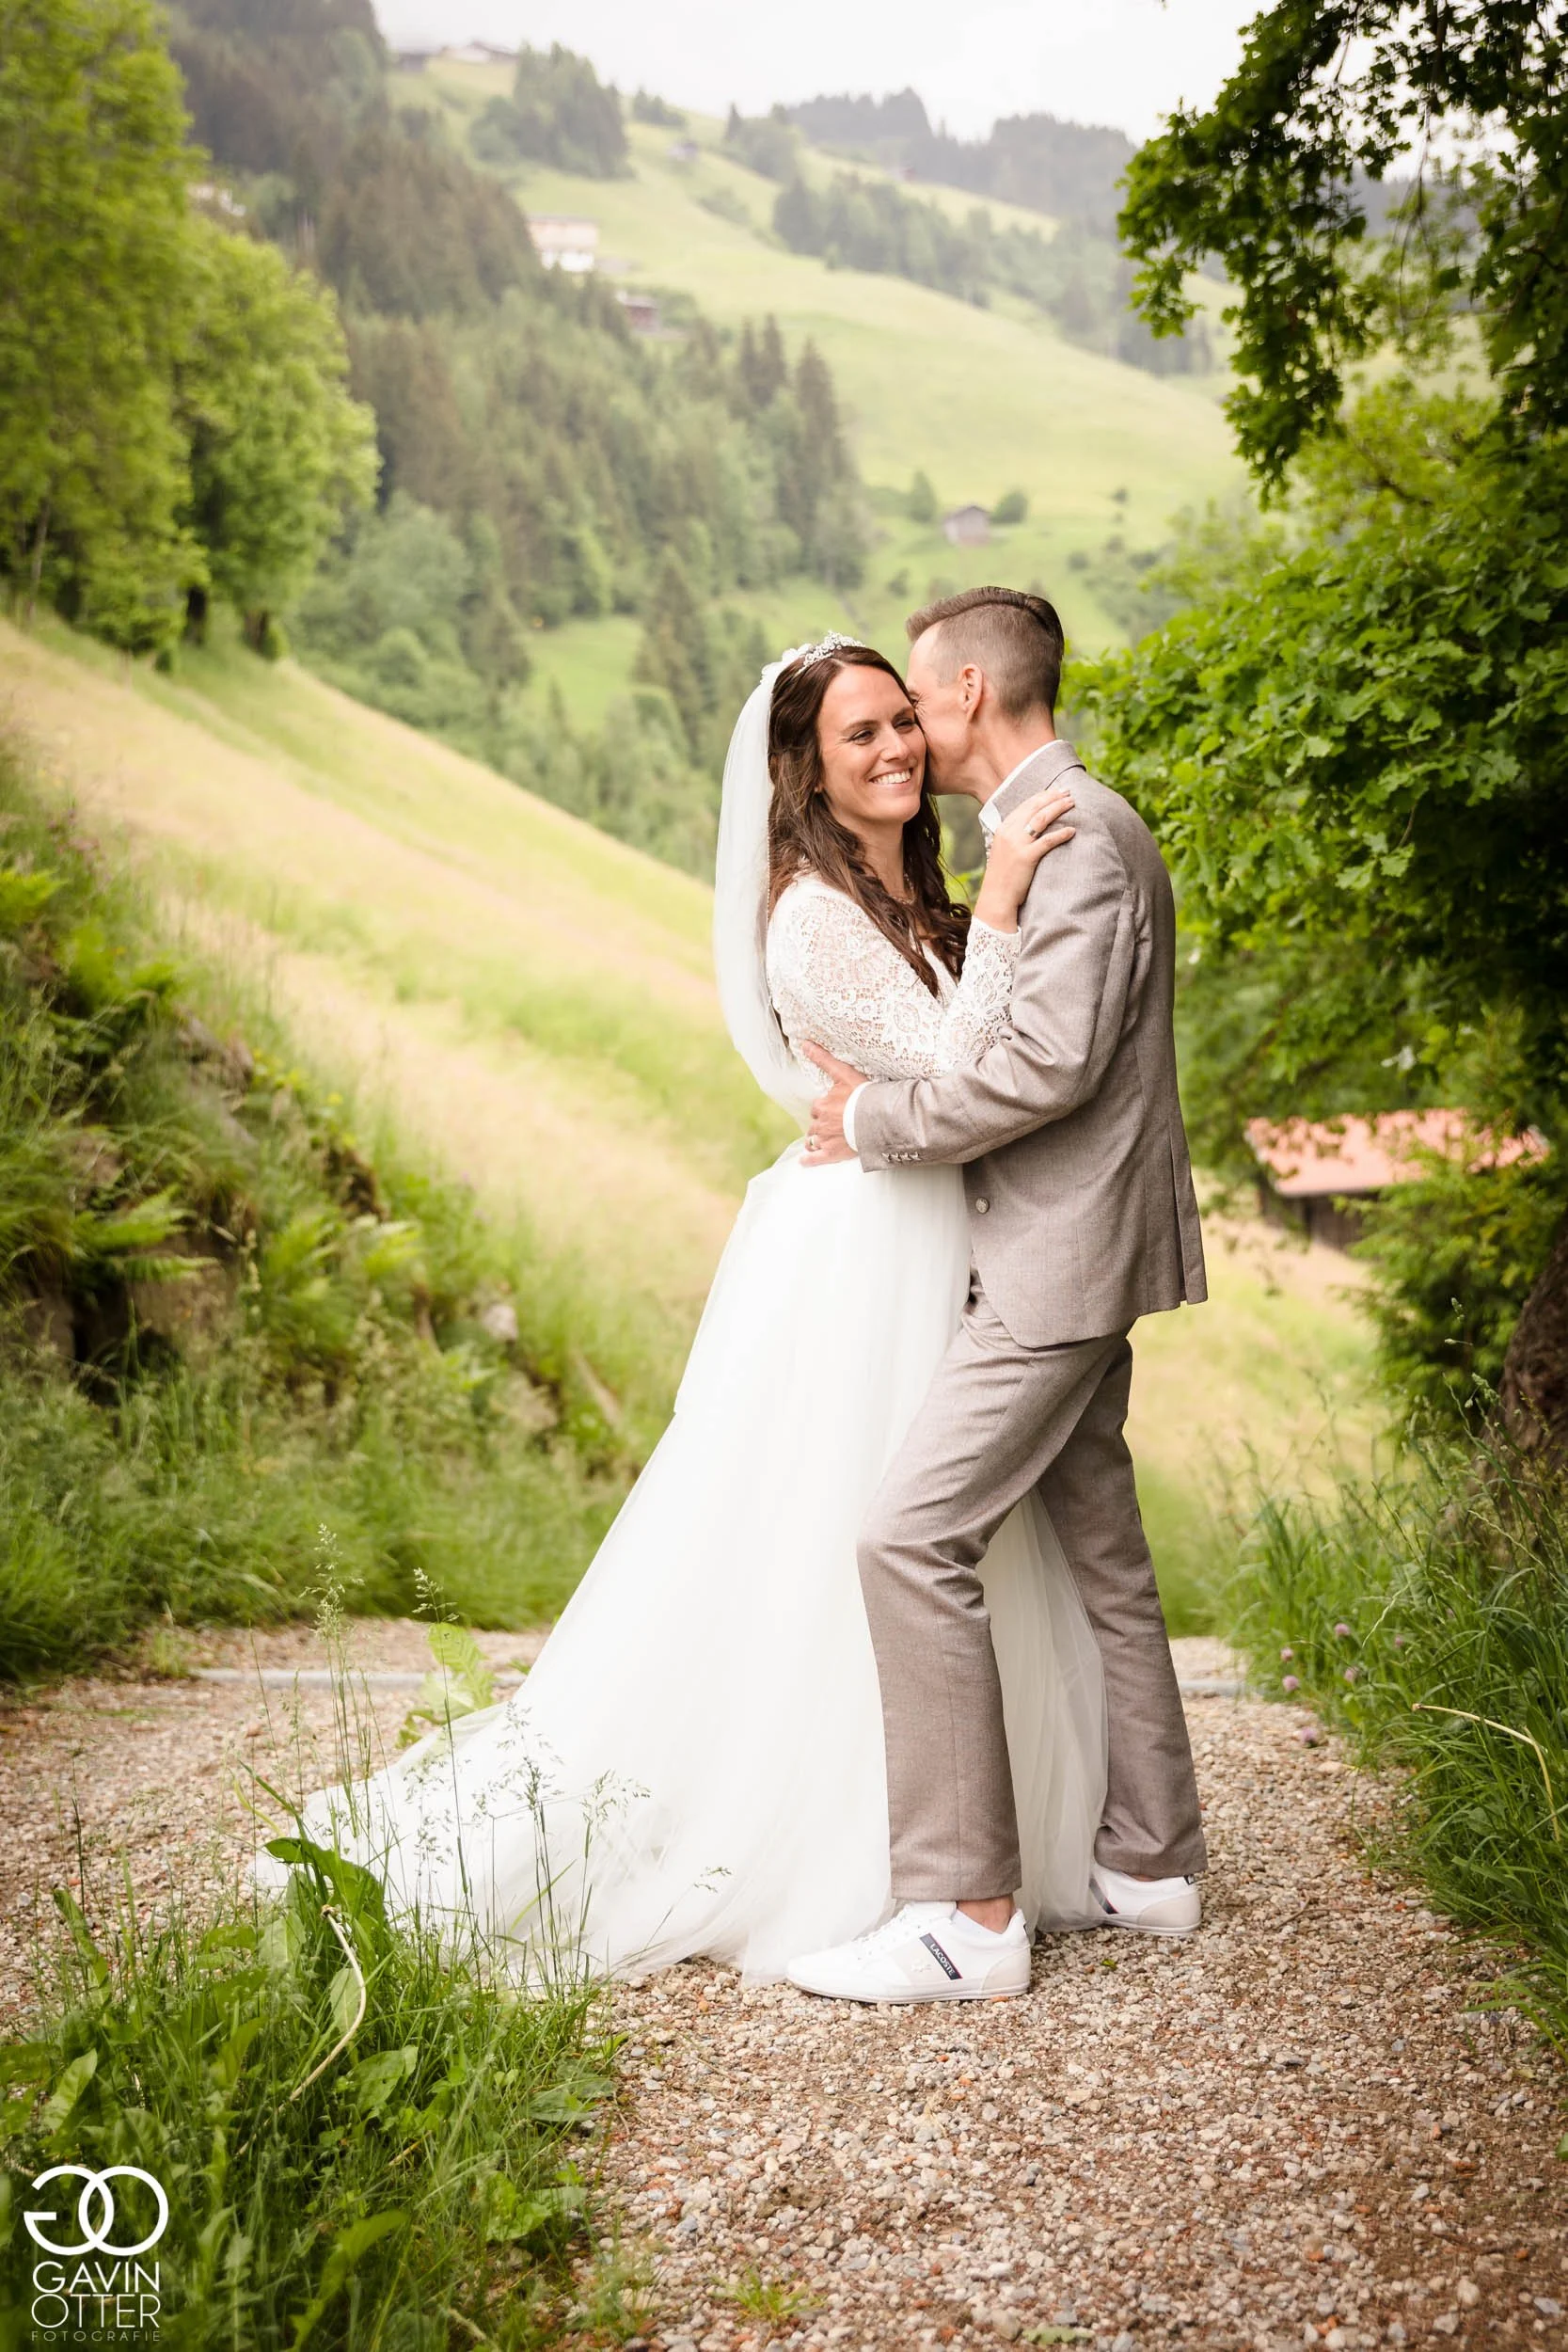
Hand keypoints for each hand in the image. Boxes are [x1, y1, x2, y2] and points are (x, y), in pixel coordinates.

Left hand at [799, 1043, 865, 1165]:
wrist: (878, 1117)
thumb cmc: (862, 1095)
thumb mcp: (843, 1073)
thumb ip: (823, 1059)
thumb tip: (805, 1043)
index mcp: (822, 1106)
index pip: (817, 1107)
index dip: (825, 1108)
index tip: (834, 1108)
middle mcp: (820, 1124)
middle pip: (816, 1124)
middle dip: (822, 1123)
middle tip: (835, 1123)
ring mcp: (825, 1140)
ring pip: (813, 1140)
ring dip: (816, 1139)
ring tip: (823, 1139)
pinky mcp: (832, 1154)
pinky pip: (815, 1158)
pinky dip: (808, 1160)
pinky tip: (804, 1161)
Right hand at [973, 788, 1075, 932]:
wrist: (997, 898)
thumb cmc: (1003, 877)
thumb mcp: (1004, 850)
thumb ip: (1015, 836)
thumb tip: (1033, 828)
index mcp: (1003, 828)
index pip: (1025, 805)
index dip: (1043, 796)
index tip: (1056, 791)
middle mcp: (1009, 832)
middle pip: (1035, 807)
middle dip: (1053, 797)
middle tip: (1068, 792)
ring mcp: (1017, 844)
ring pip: (1041, 819)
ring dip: (1058, 808)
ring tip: (1072, 804)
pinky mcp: (1026, 857)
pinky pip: (1047, 841)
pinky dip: (1061, 833)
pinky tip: (1072, 830)